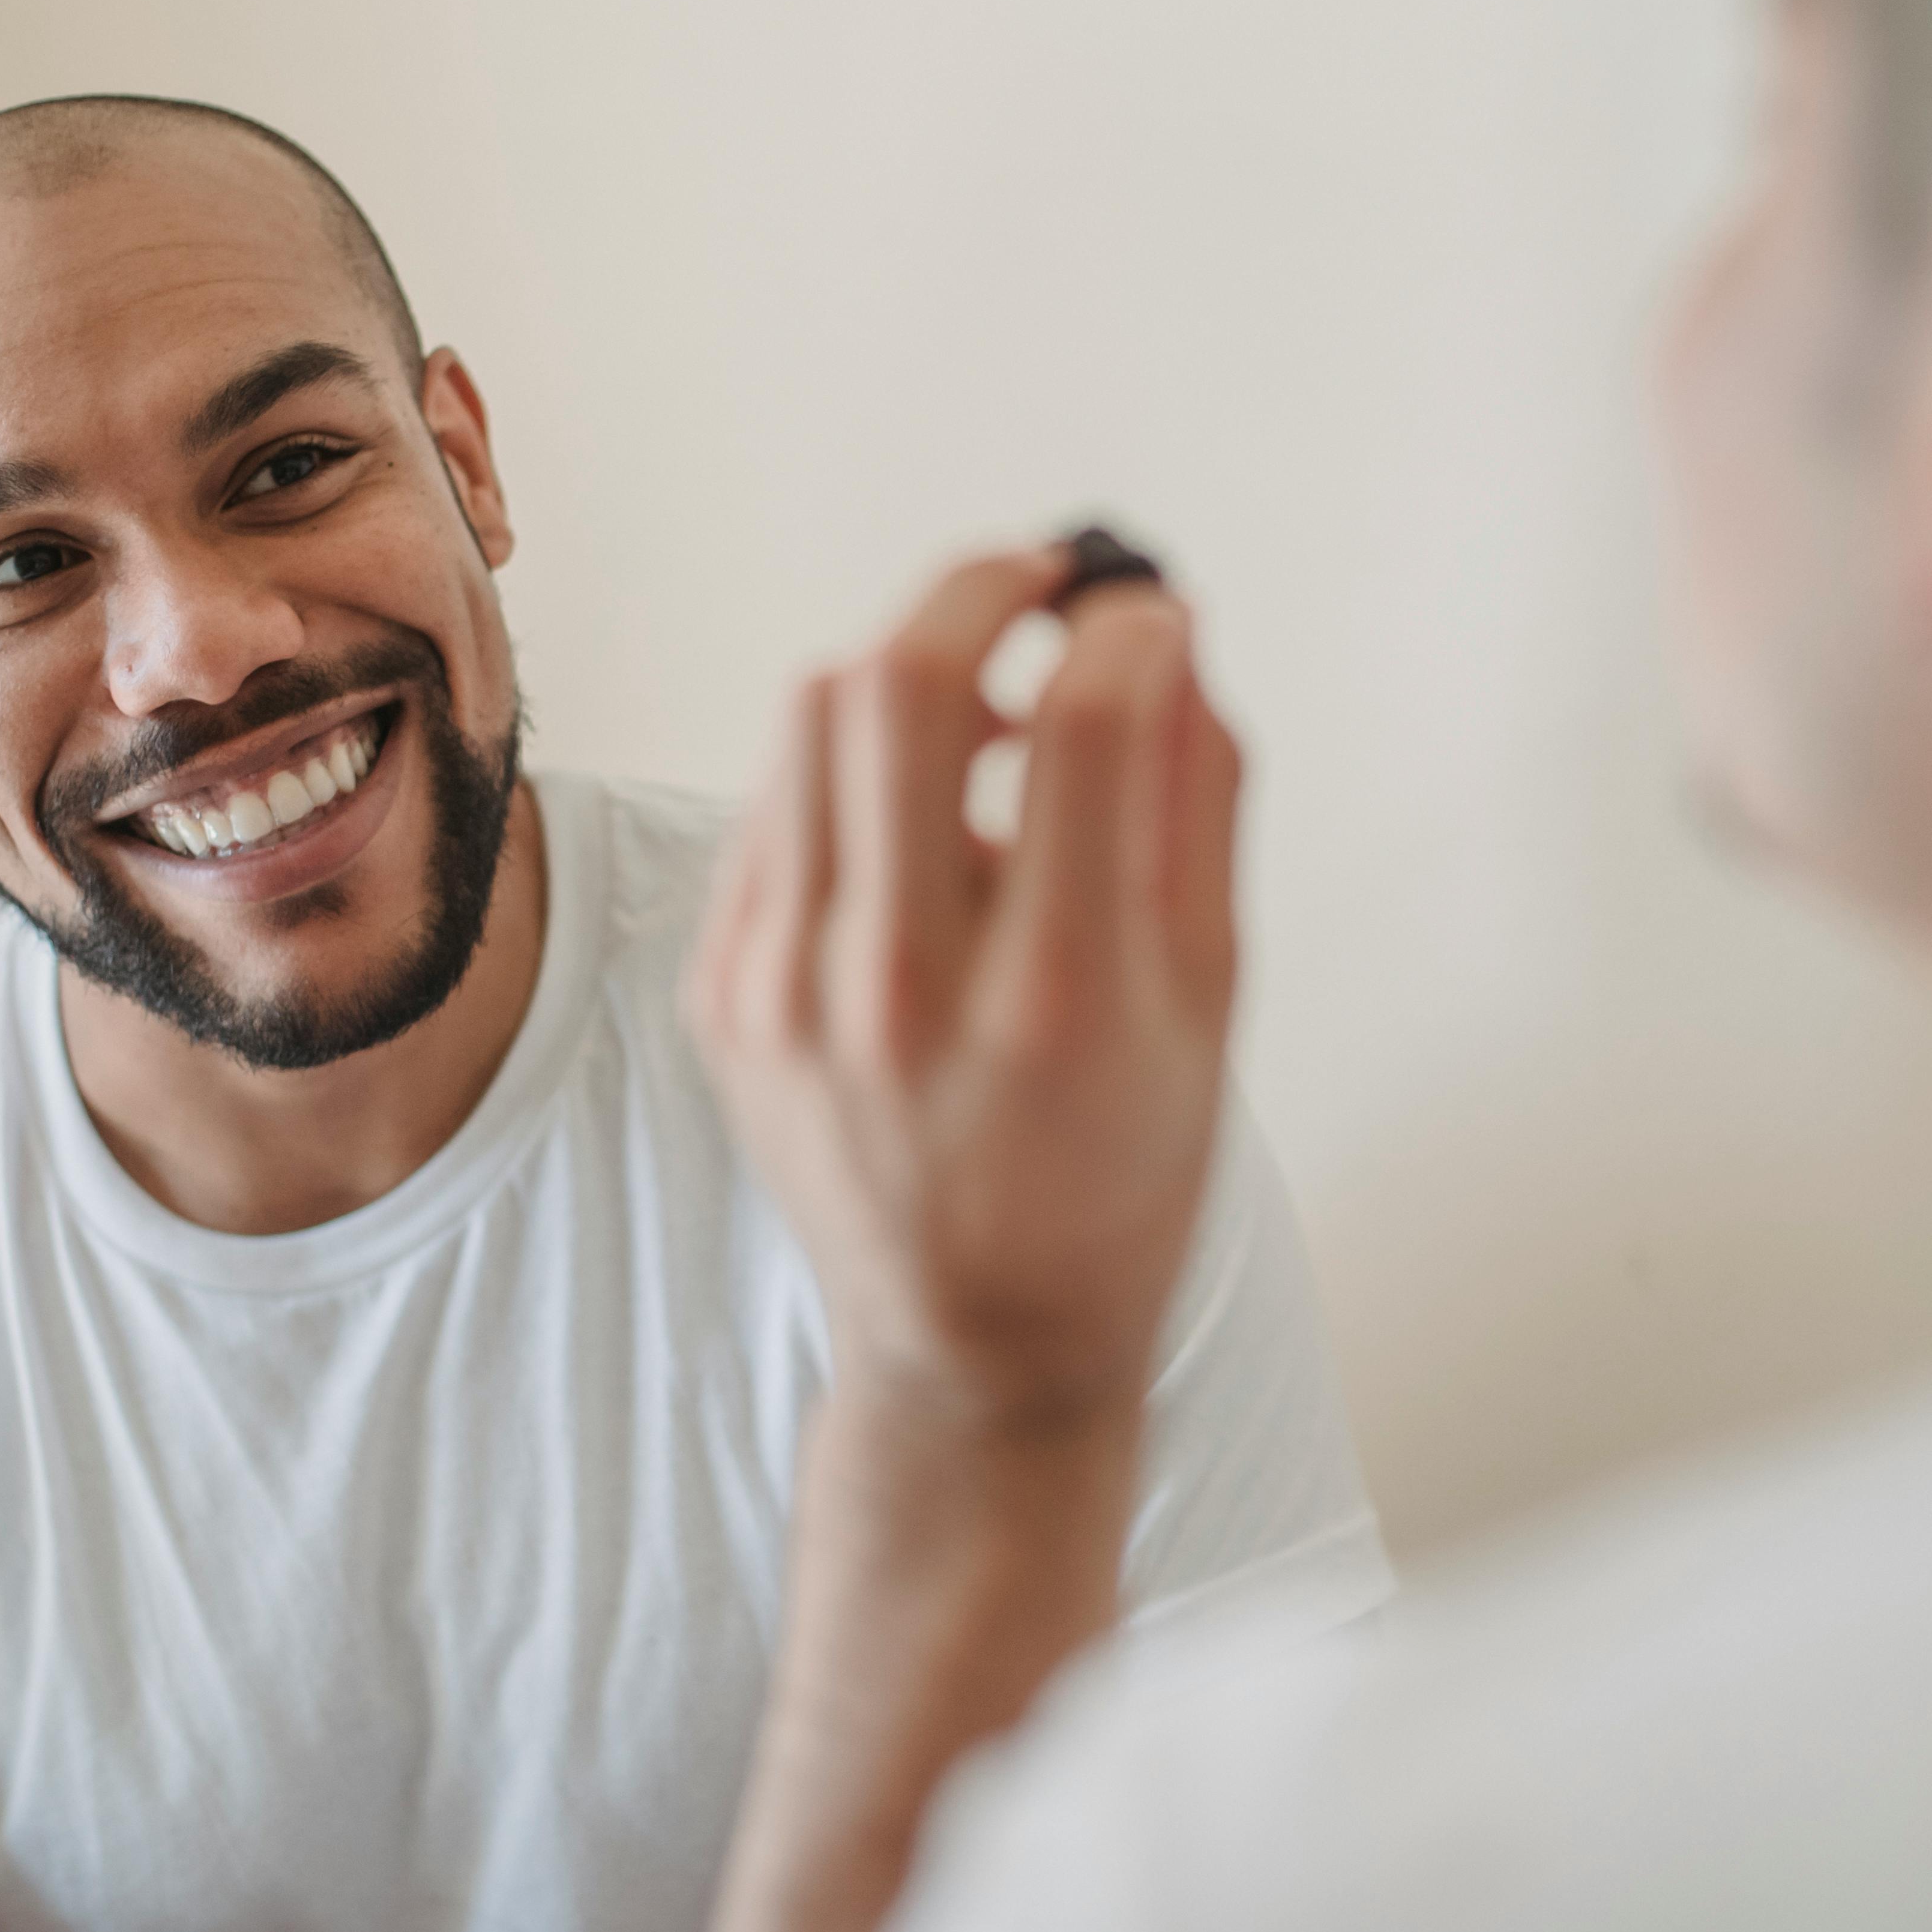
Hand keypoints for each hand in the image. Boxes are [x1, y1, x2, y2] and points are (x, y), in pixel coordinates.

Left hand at [688, 545, 1244, 1431]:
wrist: (974, 1346)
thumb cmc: (1118, 1178)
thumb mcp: (1209, 1002)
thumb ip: (1198, 804)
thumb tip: (1172, 635)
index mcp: (1052, 1000)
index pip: (1081, 724)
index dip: (1126, 627)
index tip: (1147, 616)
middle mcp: (899, 989)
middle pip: (905, 679)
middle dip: (988, 588)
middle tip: (1046, 586)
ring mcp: (785, 993)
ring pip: (817, 714)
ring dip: (915, 670)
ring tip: (991, 711)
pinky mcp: (722, 995)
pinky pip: (775, 806)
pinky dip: (853, 772)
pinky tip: (920, 826)